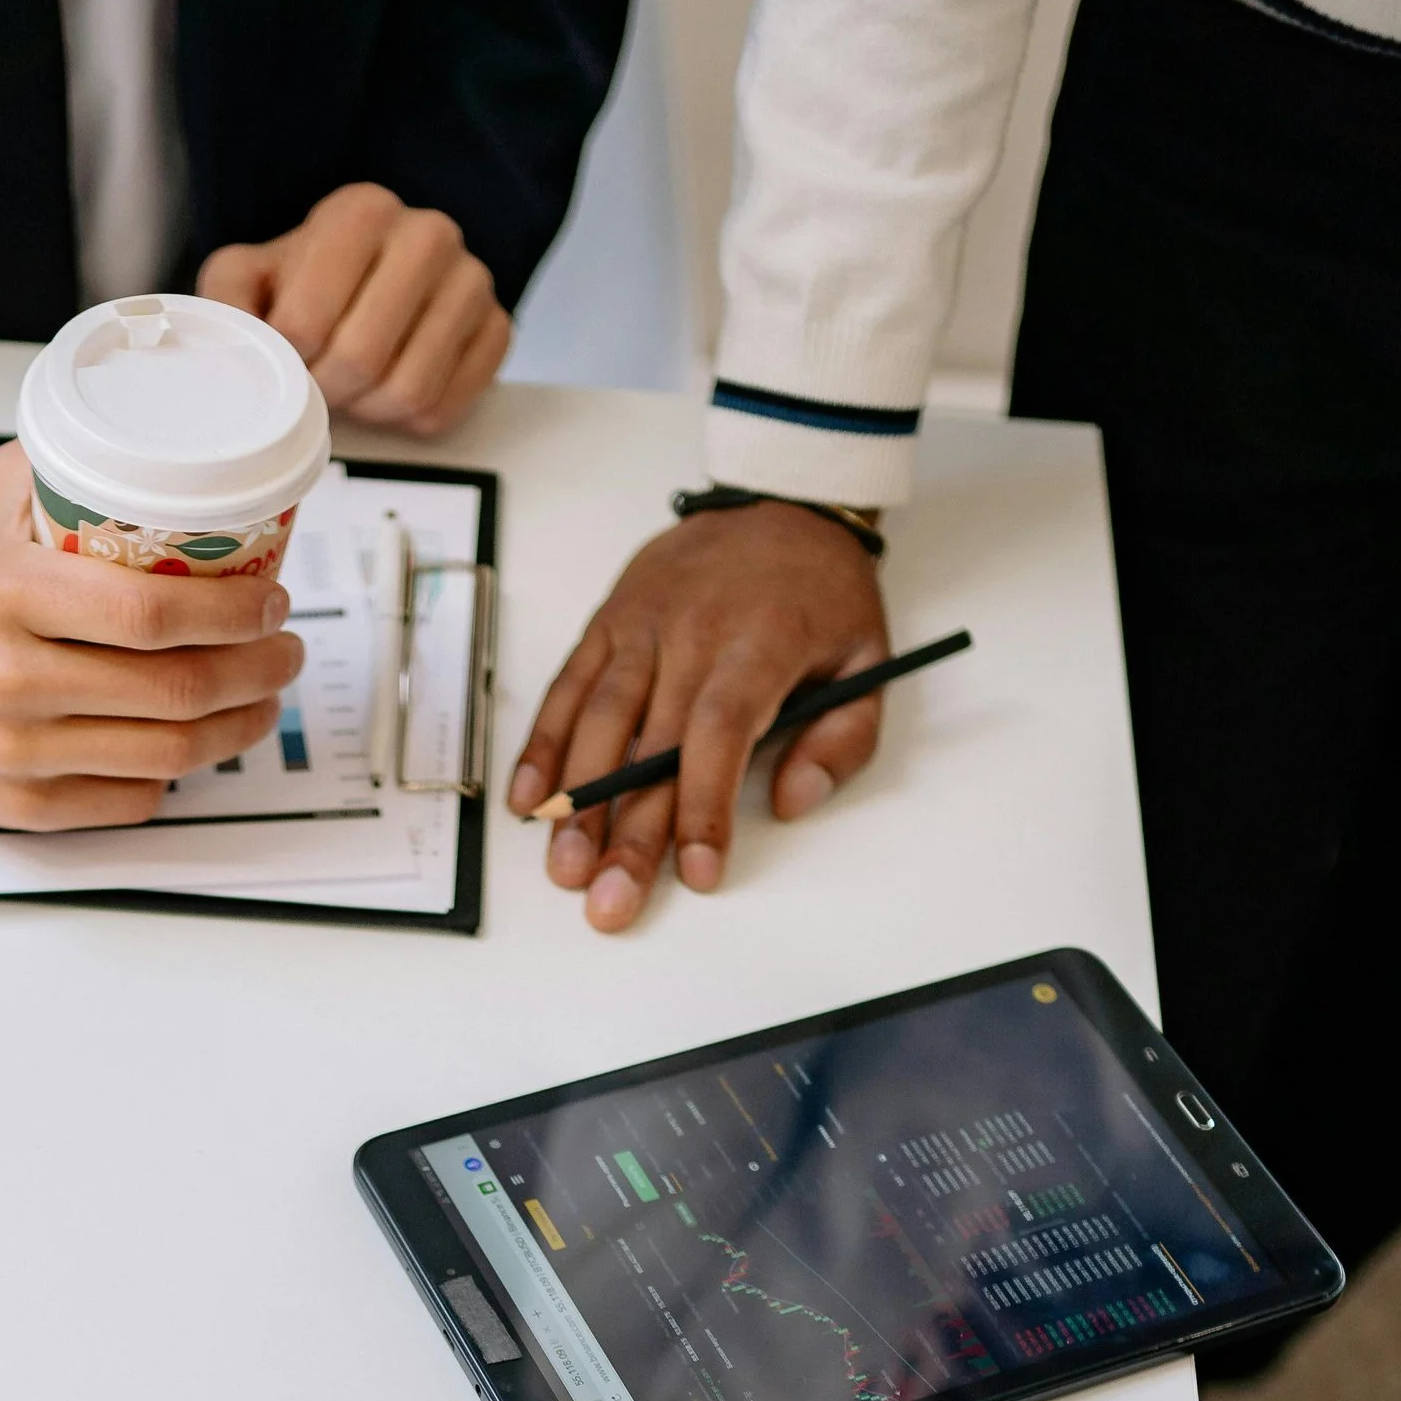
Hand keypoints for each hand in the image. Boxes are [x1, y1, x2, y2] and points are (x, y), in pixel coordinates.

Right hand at [0, 439, 300, 827]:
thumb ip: (69, 468)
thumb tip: (169, 443)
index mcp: (9, 593)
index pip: (151, 613)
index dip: (234, 613)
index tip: (271, 601)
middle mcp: (12, 678)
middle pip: (177, 689)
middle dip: (258, 670)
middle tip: (284, 647)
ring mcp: (17, 752)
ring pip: (169, 753)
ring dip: (238, 727)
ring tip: (261, 696)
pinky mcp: (20, 807)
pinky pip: (132, 799)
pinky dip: (179, 772)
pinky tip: (196, 740)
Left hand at [199, 182, 509, 437]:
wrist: (376, 281)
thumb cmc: (309, 283)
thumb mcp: (250, 276)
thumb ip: (226, 301)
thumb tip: (221, 354)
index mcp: (362, 211)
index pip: (308, 319)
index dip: (290, 361)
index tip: (290, 358)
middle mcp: (428, 233)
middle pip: (362, 358)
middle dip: (329, 391)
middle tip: (320, 387)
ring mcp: (471, 280)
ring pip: (409, 390)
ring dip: (370, 410)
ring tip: (356, 389)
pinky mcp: (498, 327)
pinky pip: (448, 406)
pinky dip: (411, 420)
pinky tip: (393, 393)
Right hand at [509, 504, 889, 930]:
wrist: (782, 498)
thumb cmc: (823, 592)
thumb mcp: (871, 661)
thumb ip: (842, 740)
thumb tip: (789, 802)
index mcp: (760, 644)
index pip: (719, 736)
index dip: (703, 809)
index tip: (696, 873)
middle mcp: (691, 633)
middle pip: (649, 747)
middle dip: (624, 834)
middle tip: (607, 902)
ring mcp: (641, 626)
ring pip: (598, 721)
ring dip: (574, 802)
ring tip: (563, 867)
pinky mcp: (609, 621)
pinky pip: (568, 687)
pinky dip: (543, 744)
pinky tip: (529, 800)